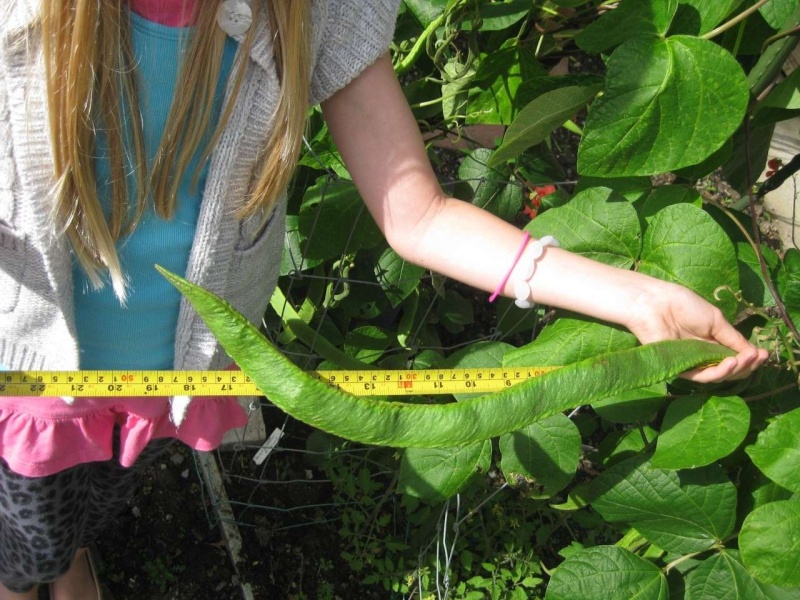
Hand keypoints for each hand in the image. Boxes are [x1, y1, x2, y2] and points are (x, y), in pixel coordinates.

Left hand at [625, 281, 767, 382]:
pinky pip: (701, 377)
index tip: (765, 354)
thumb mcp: (716, 321)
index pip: (735, 357)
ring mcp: (691, 362)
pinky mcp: (679, 368)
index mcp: (712, 342)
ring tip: (745, 359)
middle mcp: (703, 355)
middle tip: (757, 357)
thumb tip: (753, 353)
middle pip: (730, 369)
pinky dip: (718, 372)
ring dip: (735, 369)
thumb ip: (732, 338)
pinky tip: (731, 363)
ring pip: (718, 375)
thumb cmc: (684, 306)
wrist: (657, 304)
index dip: (751, 358)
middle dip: (747, 365)